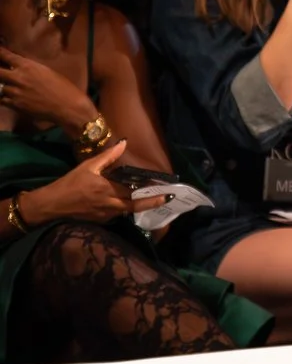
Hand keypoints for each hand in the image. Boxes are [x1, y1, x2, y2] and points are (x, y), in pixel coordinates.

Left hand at [0, 47, 93, 138]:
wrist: (67, 105)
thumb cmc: (62, 86)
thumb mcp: (46, 71)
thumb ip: (31, 68)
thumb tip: (21, 67)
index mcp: (28, 66)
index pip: (6, 56)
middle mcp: (18, 77)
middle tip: (1, 72)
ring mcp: (15, 92)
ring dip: (3, 87)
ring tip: (9, 87)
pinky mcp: (15, 105)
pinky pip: (2, 100)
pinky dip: (4, 98)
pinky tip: (9, 98)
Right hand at [23, 140, 165, 224]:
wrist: (52, 205)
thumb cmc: (70, 183)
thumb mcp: (88, 166)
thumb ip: (108, 156)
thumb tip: (124, 143)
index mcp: (108, 190)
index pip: (134, 191)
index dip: (149, 189)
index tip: (164, 188)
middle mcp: (110, 205)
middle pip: (136, 206)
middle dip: (152, 202)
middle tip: (166, 198)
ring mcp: (106, 215)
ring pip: (127, 211)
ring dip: (139, 206)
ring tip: (152, 198)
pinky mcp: (101, 221)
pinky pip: (117, 215)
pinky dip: (125, 209)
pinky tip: (129, 202)